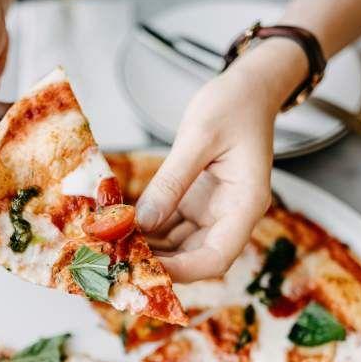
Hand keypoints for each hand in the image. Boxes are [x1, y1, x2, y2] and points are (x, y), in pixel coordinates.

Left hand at [134, 40, 306, 282]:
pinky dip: (149, 230)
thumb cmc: (233, 105)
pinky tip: (120, 226)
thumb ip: (172, 181)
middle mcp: (233, 216)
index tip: (144, 268)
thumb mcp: (199, 136)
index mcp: (246, 204)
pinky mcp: (199, 203)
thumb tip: (142, 222)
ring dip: (150, 249)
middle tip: (114, 256)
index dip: (182, 271)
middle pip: (197, 258)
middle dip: (159, 263)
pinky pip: (173, 227)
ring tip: (111, 244)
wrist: (250, 90)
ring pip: (181, 247)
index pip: (217, 257)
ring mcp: (215, 211)